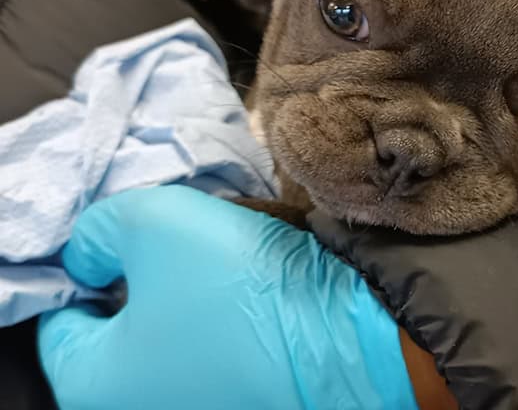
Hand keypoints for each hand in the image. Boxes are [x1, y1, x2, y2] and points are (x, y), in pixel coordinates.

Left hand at [36, 185, 417, 409]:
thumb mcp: (153, 222)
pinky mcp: (252, 400)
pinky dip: (233, 318)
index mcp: (97, 384)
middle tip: (186, 242)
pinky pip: (222, 350)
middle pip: (124, 329)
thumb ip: (100, 230)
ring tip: (233, 260)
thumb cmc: (242, 286)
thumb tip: (95, 252)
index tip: (132, 240)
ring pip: (178, 334)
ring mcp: (204, 407)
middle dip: (148, 278)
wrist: (358, 331)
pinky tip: (262, 292)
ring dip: (194, 295)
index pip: (62, 320)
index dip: (92, 266)